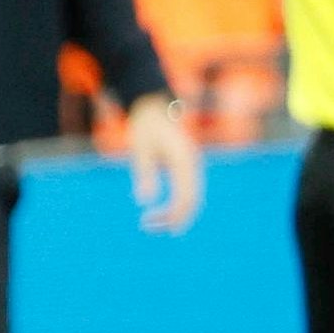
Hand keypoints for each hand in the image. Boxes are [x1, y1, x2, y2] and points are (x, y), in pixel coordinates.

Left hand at [126, 94, 204, 234]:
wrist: (155, 105)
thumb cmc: (146, 126)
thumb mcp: (140, 148)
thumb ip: (144, 173)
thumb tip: (144, 201)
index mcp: (185, 160)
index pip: (186, 196)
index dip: (174, 215)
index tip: (154, 224)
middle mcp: (193, 165)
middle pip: (192, 200)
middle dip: (174, 217)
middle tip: (147, 227)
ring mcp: (192, 165)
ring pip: (191, 196)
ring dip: (175, 212)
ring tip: (150, 223)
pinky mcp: (187, 166)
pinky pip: (187, 189)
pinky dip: (177, 203)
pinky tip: (161, 211)